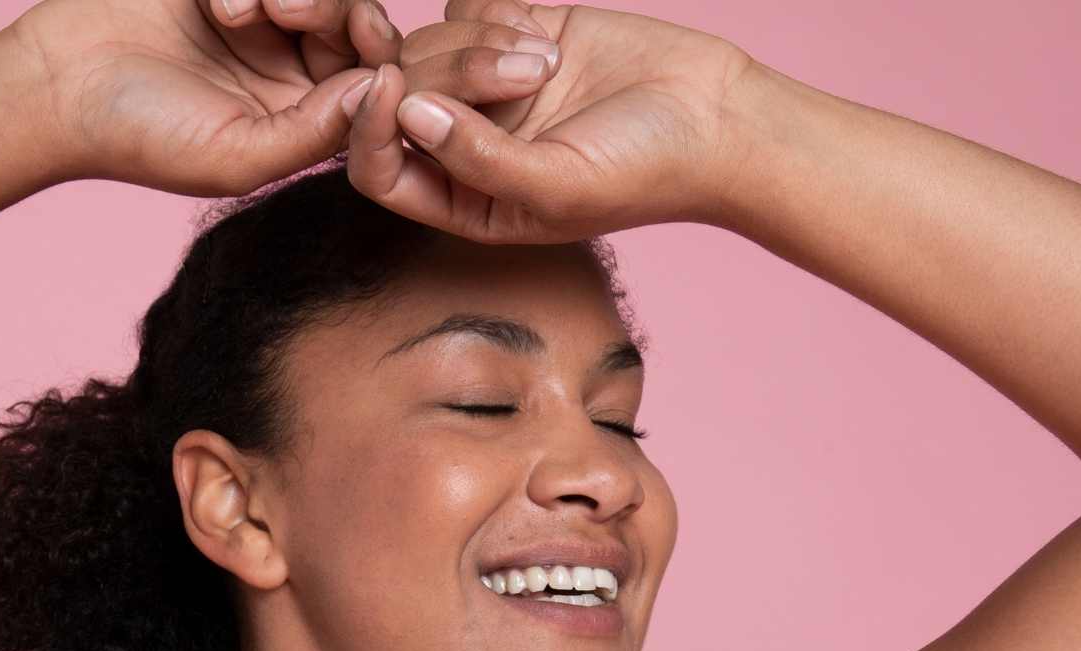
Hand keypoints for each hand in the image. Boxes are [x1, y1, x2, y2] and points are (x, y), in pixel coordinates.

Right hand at [5, 0, 569, 196]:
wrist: (52, 85)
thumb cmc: (135, 135)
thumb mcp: (234, 154)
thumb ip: (312, 131)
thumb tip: (386, 97)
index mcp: (313, 120)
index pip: (403, 98)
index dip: (468, 82)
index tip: (532, 64)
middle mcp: (304, 67)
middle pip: (390, 41)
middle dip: (444, 36)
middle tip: (517, 33)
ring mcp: (276, 19)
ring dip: (315, 0)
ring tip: (248, 9)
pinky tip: (236, 0)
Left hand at [346, 0, 758, 240]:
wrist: (713, 116)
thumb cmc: (643, 173)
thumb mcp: (556, 186)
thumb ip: (476, 160)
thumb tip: (407, 114)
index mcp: (462, 201)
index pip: (377, 170)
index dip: (367, 126)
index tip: (389, 83)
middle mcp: (463, 145)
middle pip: (400, 94)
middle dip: (449, 74)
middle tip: (527, 76)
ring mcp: (484, 88)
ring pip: (428, 43)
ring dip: (482, 42)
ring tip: (547, 64)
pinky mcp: (511, 36)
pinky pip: (466, 7)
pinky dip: (499, 13)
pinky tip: (548, 39)